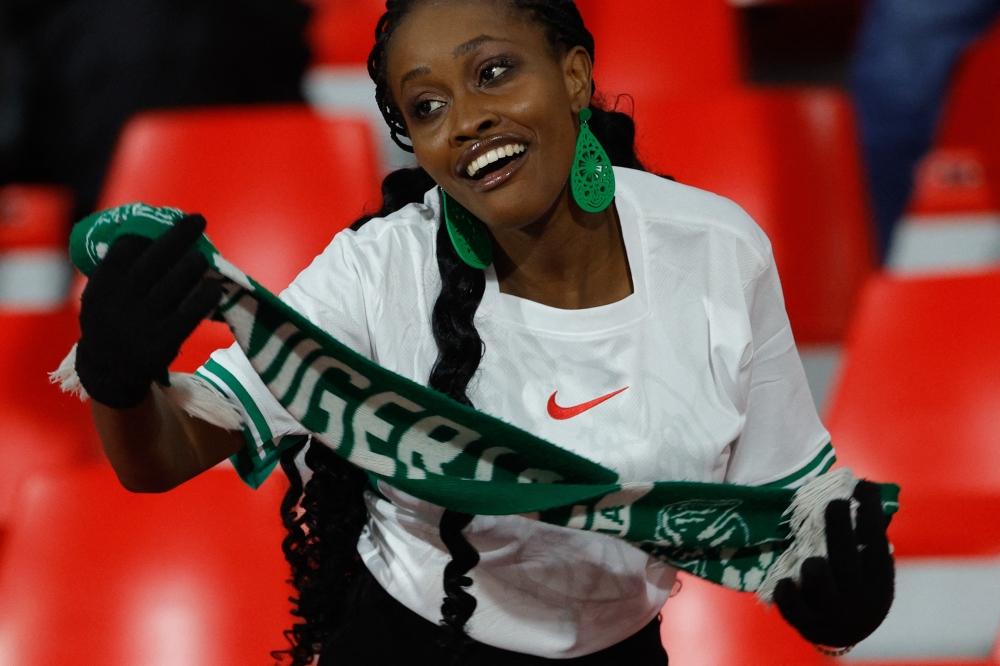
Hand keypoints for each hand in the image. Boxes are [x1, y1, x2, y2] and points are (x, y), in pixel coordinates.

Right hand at [76, 214, 221, 408]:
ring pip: (174, 283)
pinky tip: (216, 285)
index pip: (124, 250)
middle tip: (198, 218)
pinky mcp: (163, 343)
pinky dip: (205, 296)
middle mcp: (118, 304)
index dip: (146, 233)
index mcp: (100, 289)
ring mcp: (141, 323)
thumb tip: (150, 233)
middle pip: (154, 260)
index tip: (163, 223)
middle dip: (178, 235)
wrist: (110, 376)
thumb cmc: (112, 326)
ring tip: (203, 256)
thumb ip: (118, 273)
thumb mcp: (100, 299)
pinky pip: (190, 313)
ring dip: (194, 263)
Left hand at [775, 480, 894, 647]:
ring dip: (814, 566)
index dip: (871, 513)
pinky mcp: (807, 624)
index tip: (864, 485)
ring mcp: (833, 613)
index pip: (877, 544)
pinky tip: (784, 581)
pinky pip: (793, 605)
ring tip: (812, 560)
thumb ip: (865, 542)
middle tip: (834, 501)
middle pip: (846, 558)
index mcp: (878, 583)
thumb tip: (864, 491)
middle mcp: (859, 599)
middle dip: (839, 528)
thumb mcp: (869, 571)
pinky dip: (787, 593)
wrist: (844, 634)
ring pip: (819, 581)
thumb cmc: (855, 587)